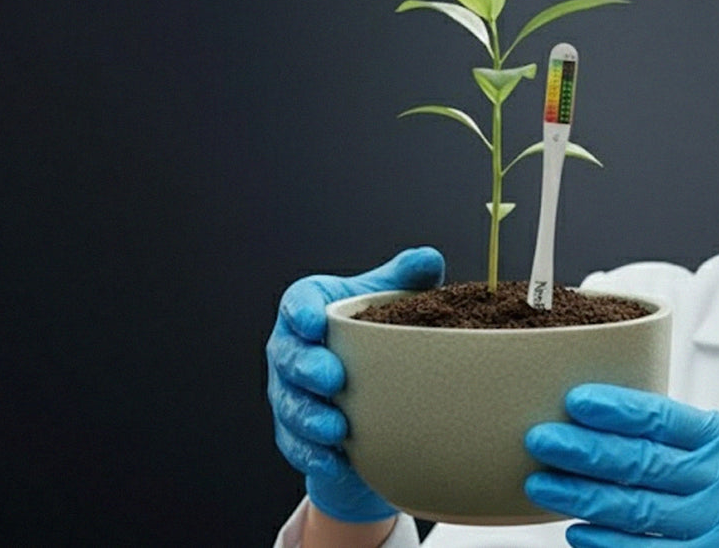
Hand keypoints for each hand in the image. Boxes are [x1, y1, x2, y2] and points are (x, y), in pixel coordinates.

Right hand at [266, 247, 444, 522]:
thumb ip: (405, 280)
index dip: (302, 312)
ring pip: (289, 406)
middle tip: (334, 379)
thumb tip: (430, 258)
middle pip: (288, 357)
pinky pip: (296, 446)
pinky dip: (314, 454)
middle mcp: (290, 350)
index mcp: (310, 310)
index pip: (297, 303)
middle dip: (306, 369)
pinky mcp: (293, 435)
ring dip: (310, 419)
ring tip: (338, 429)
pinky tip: (337, 461)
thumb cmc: (373, 341)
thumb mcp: (388, 306)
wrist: (365, 400)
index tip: (316, 323)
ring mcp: (288, 394)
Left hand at [524, 383, 718, 546]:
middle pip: (644, 464)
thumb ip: (687, 436)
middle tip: (540, 439)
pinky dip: (612, 546)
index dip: (619, 410)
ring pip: (640, 511)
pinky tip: (579, 533)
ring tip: (542, 483)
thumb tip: (612, 420)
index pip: (666, 419)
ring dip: (585, 497)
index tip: (576, 400)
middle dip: (586, 452)